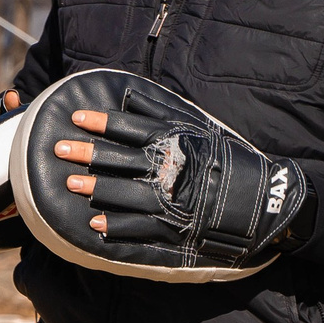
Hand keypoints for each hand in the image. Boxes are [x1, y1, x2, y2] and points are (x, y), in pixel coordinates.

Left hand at [50, 91, 304, 264]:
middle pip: (120, 159)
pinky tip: (95, 224)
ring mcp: (171, 201)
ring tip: (69, 184)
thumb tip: (129, 95)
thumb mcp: (201, 129)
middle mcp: (169, 170)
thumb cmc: (231, 161)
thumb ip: (163, 113)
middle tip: (58, 148)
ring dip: (95, 189)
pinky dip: (116, 227)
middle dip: (87, 154)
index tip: (76, 117)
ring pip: (124, 193)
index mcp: (175, 143)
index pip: (131, 128)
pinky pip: (139, 228)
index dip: (101, 122)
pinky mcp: (175, 228)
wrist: (266, 202)